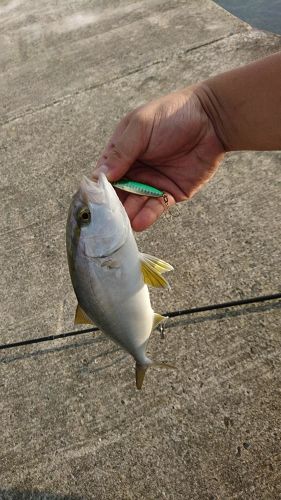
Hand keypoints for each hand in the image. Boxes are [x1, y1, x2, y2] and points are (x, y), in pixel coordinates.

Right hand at [94, 86, 224, 230]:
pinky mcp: (170, 193)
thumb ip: (121, 151)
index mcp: (123, 152)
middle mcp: (135, 169)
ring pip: (135, 204)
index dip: (98, 188)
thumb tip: (100, 176)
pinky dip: (147, 216)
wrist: (212, 120)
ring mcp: (152, 183)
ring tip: (122, 225)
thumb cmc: (173, 115)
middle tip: (106, 220)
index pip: (104, 174)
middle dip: (112, 207)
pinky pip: (155, 208)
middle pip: (117, 193)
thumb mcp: (140, 127)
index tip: (93, 202)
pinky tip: (139, 222)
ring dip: (128, 215)